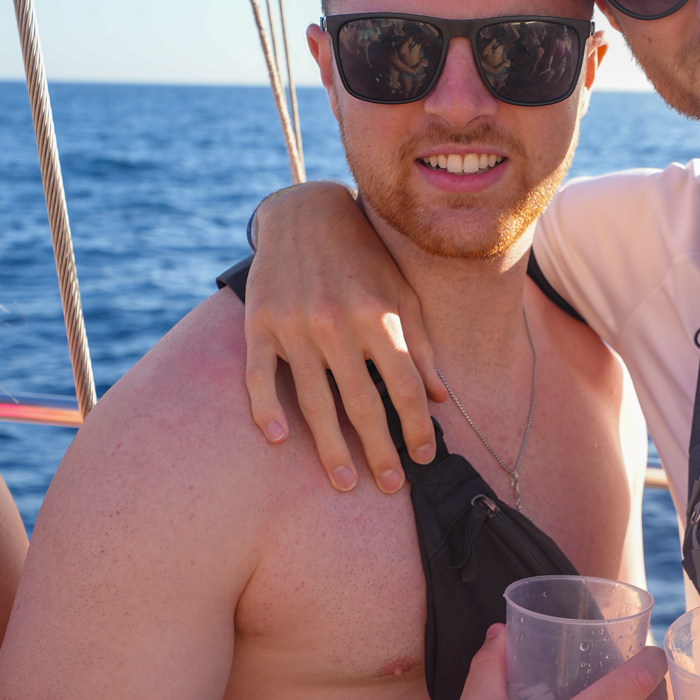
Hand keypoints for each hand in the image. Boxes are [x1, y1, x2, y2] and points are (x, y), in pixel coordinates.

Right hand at [243, 183, 445, 491]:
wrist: (305, 212)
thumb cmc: (363, 257)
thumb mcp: (401, 293)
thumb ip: (420, 344)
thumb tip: (439, 398)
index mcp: (379, 316)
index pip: (406, 387)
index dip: (417, 427)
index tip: (423, 457)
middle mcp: (338, 324)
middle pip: (363, 404)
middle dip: (380, 451)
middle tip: (390, 487)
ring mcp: (295, 326)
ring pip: (315, 402)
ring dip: (330, 448)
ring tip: (343, 481)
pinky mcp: (260, 324)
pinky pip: (261, 377)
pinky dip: (267, 409)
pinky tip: (280, 438)